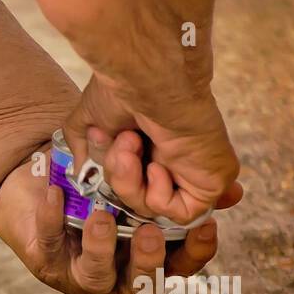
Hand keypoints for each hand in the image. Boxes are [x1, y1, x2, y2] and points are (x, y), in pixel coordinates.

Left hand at [0, 155, 219, 293]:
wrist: (44, 185)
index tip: (206, 226)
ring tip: (102, 216)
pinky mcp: (46, 258)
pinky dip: (51, 219)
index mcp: (149, 258)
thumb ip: (185, 187)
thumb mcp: (145, 181)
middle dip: (147, 258)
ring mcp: (80, 273)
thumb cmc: (105, 187)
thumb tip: (233, 192)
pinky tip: (55, 195)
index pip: (181, 266)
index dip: (196, 252)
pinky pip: (50, 241)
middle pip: (140, 281)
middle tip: (150, 231)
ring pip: (94, 273)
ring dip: (100, 247)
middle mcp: (118, 275)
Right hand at [63, 76, 243, 225]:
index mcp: (151, 147)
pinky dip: (159, 196)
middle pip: (138, 199)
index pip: (139, 184)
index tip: (116, 162)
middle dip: (119, 176)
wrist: (148, 80)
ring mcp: (195, 171)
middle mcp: (174, 159)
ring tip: (133, 145)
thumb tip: (81, 170)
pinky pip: (181, 214)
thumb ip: (83, 147)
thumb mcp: (89, 123)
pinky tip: (157, 166)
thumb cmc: (123, 92)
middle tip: (122, 142)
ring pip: (154, 207)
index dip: (128, 184)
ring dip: (132, 182)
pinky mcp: (212, 182)